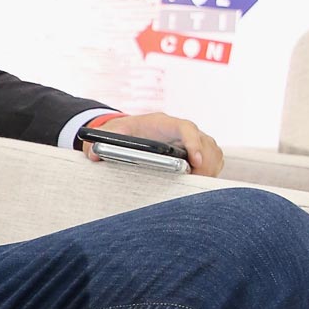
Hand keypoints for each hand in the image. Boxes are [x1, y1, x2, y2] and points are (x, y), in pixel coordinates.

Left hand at [84, 113, 223, 177]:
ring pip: (213, 152)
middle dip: (205, 163)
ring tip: (198, 186)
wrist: (131, 130)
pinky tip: (200, 184)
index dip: (193, 143)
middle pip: (206, 142)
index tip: (193, 161)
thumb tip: (93, 154)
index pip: (186, 128)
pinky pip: (214, 159)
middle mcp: (183, 130)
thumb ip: (102, 141)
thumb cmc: (124, 131)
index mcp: (164, 123)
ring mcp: (194, 140)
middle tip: (195, 183)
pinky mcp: (198, 151)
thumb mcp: (111, 132)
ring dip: (210, 169)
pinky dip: (212, 171)